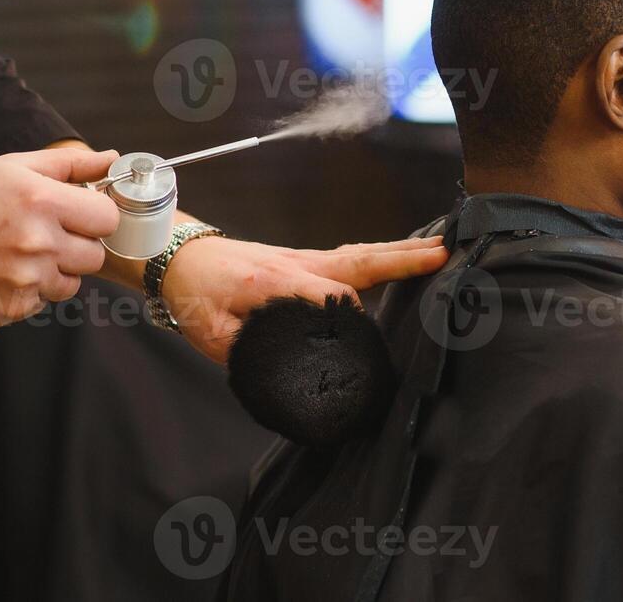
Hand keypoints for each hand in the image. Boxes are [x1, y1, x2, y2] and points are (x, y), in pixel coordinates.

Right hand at [0, 147, 120, 327]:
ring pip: (72, 282)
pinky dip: (30, 289)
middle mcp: (38, 243)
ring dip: (55, 269)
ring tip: (17, 252)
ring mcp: (25, 281)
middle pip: (96, 255)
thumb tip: (113, 159)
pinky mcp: (12, 309)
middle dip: (78, 244)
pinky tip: (0, 271)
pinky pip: (43, 301)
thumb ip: (70, 164)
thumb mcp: (11, 167)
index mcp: (41, 202)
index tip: (79, 212)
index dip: (96, 214)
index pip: (108, 218)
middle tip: (45, 232)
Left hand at [160, 236, 449, 361]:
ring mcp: (305, 258)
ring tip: (439, 249)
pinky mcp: (304, 260)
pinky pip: (350, 257)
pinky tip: (399, 258)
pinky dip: (380, 255)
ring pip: (362, 255)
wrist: (176, 256)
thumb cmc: (193, 294)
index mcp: (278, 281)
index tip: (373, 344)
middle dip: (406, 260)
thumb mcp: (213, 334)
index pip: (333, 298)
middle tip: (446, 254)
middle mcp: (299, 263)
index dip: (355, 321)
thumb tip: (286, 373)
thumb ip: (252, 351)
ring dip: (401, 252)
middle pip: (363, 261)